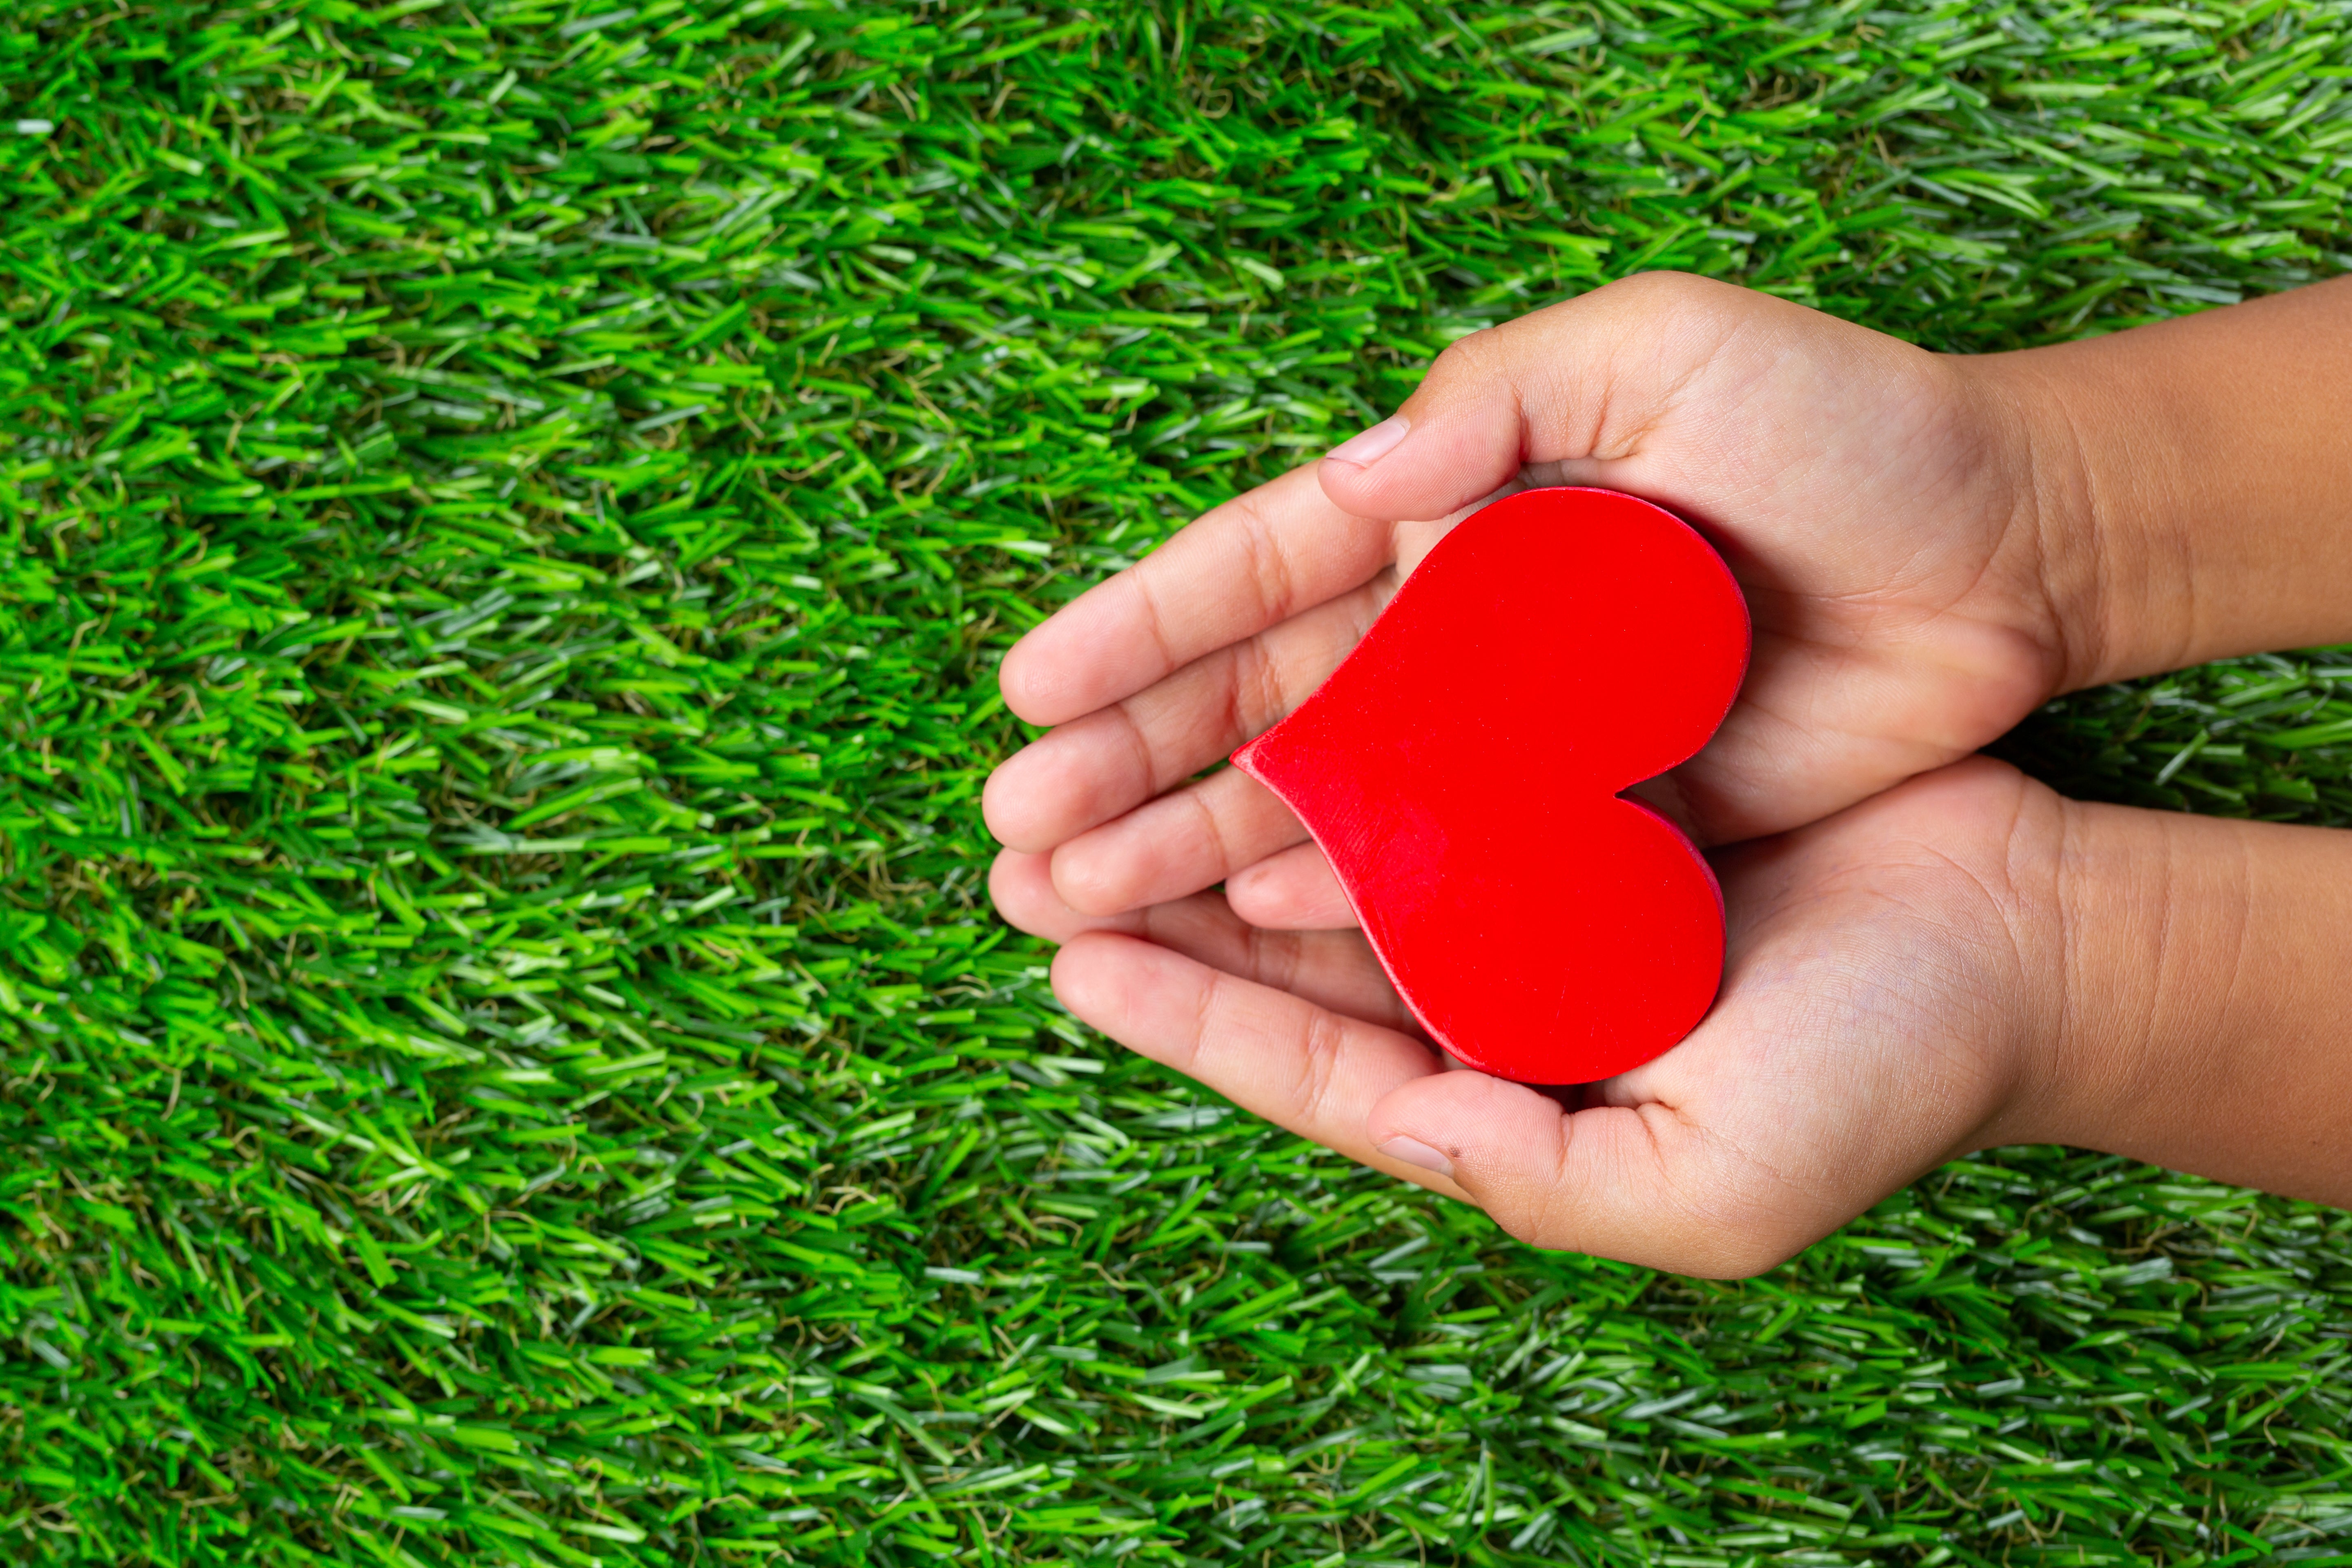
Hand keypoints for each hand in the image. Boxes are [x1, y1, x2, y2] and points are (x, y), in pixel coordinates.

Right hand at [984, 271, 2092, 921]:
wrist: (2010, 554)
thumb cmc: (1849, 428)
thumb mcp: (1669, 349)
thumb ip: (1508, 394)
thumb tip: (1368, 485)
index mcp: (1458, 497)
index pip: (1263, 568)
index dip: (1142, 629)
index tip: (1029, 689)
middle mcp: (1458, 618)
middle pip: (1259, 698)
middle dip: (1129, 762)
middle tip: (1013, 832)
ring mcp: (1511, 726)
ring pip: (1316, 792)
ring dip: (1191, 841)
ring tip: (1069, 896)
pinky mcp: (1580, 811)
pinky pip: (1426, 859)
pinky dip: (1330, 888)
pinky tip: (1238, 920)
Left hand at [994, 757, 2073, 1276]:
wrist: (2025, 941)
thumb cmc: (1883, 1075)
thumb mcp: (1707, 1185)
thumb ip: (1533, 1174)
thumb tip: (1394, 1124)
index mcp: (1503, 1093)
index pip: (1310, 1062)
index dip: (1189, 1018)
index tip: (1070, 959)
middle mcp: (1494, 987)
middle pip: (1288, 948)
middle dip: (1155, 898)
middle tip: (1018, 855)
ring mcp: (1530, 881)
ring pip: (1332, 846)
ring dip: (1208, 811)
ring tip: (1085, 782)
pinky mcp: (1576, 783)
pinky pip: (1429, 762)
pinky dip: (1343, 738)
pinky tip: (1257, 703)